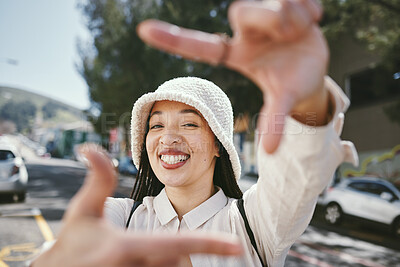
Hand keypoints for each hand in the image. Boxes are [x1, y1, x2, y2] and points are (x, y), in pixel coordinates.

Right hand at [32, 144, 241, 266]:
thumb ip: (97, 180)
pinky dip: (159, 266)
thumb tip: (92, 147)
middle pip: (177, 260)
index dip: (209, 244)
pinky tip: (138, 262)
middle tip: (140, 247)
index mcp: (125, 248)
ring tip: (134, 257)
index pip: (176, 244)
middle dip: (172, 251)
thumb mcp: (83, 211)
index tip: (236, 246)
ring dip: (163, 261)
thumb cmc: (72, 244)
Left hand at [137, 0, 329, 152]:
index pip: (198, 46)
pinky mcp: (280, 0)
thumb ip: (274, 121)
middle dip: (271, 21)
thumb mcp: (283, 100)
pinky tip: (312, 19)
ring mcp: (261, 12)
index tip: (143, 31)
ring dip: (293, 17)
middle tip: (291, 34)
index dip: (172, 39)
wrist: (315, 66)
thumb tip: (270, 152)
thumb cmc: (292, 83)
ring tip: (301, 32)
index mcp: (236, 54)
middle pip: (241, 12)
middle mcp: (243, 30)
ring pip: (269, 1)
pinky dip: (308, 6)